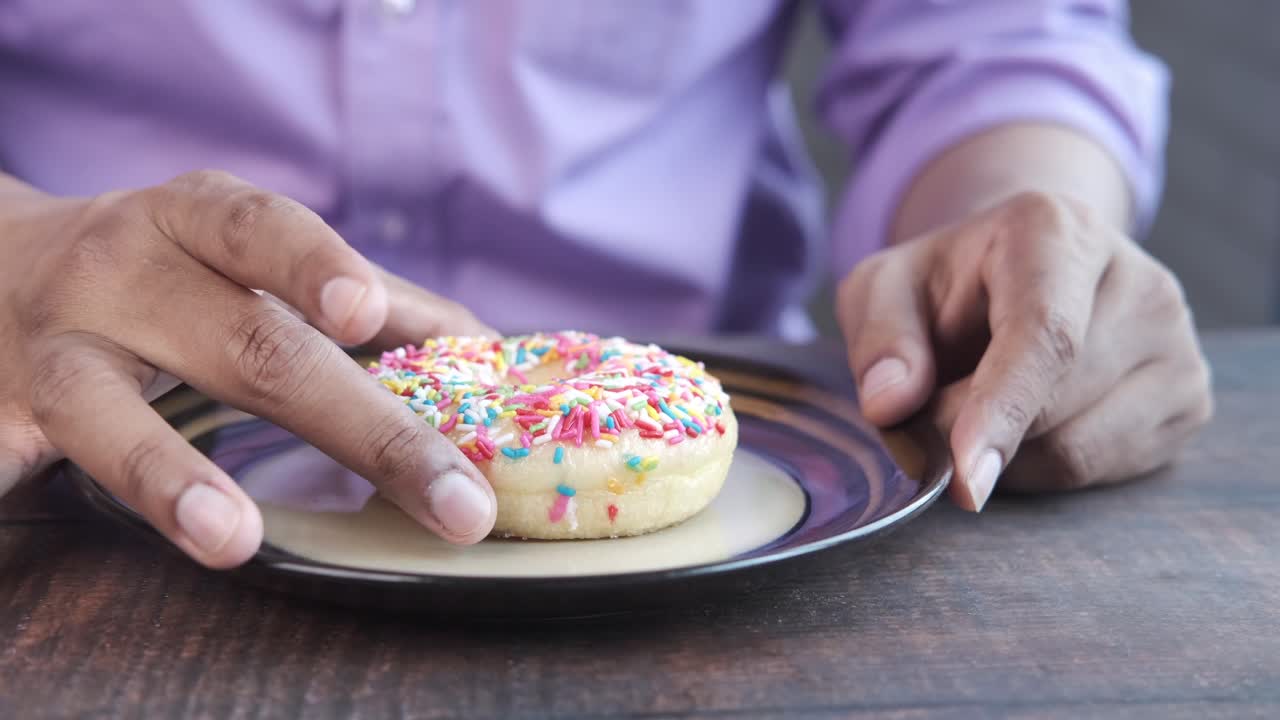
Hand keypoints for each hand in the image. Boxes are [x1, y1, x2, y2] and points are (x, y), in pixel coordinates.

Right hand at [0, 170, 496, 566]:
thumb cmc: (157, 270)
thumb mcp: (244, 257)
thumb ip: (363, 298)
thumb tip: (481, 350)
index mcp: (198, 222)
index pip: (262, 230)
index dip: (315, 266)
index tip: (365, 316)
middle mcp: (124, 272)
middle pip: (245, 345)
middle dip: (363, 429)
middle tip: (455, 501)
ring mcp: (55, 348)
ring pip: (104, 410)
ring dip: (170, 475)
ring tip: (231, 539)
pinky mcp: (0, 415)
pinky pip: (14, 458)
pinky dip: (51, 497)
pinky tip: (119, 547)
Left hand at [837, 191, 1212, 509]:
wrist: (1019, 275)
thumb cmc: (946, 285)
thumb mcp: (884, 288)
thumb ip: (879, 337)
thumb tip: (889, 405)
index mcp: (1059, 233)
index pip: (1045, 335)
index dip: (1002, 412)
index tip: (963, 479)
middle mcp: (1141, 283)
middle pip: (1054, 405)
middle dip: (972, 433)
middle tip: (927, 412)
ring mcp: (1177, 345)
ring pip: (1077, 451)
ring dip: (1004, 456)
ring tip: (976, 407)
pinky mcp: (1187, 400)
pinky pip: (1098, 471)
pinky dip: (1038, 469)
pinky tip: (1021, 425)